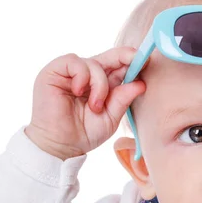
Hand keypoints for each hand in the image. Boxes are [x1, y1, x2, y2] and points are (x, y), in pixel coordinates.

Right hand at [25, 47, 145, 159]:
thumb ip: (123, 100)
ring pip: (94, 62)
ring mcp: (70, 72)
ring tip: (95, 106)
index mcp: (102, 84)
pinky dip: (82, 77)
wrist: (60, 146)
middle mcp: (86, 75)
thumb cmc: (83, 133)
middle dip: (125, 57)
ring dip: (100, 84)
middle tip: (139, 59)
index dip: (132, 62)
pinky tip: (79, 92)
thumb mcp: (110, 118)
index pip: (118, 67)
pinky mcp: (54, 71)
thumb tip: (140, 83)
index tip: (147, 62)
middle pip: (109, 57)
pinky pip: (74, 62)